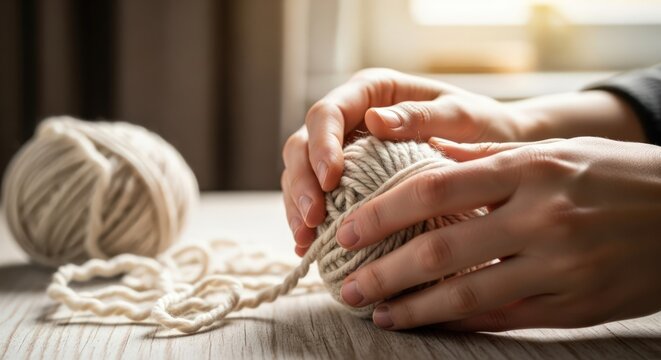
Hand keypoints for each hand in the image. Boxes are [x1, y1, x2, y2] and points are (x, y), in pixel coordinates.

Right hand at [282, 68, 530, 255]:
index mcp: (369, 92)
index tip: (331, 179)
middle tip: (313, 219)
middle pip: (303, 145)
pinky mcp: (347, 178)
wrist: (496, 145)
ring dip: (298, 206)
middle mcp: (349, 118)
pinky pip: (317, 196)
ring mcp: (344, 149)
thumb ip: (421, 115)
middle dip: (302, 182)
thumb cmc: (482, 124)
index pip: (327, 114)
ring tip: (306, 239)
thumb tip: (374, 119)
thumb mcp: (460, 115)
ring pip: (302, 173)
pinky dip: (310, 220)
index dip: (321, 147)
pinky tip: (308, 246)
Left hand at [336, 136, 660, 330]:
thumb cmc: (618, 177)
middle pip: (439, 250)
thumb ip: (491, 159)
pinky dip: (458, 325)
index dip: (382, 213)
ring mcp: (558, 266)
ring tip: (377, 313)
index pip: (434, 190)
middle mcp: (540, 217)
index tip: (346, 231)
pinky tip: (429, 325)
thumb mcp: (558, 151)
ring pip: (465, 296)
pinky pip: (502, 319)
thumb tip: (434, 158)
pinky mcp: (574, 306)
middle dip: (383, 271)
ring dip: (412, 308)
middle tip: (346, 285)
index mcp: (529, 169)